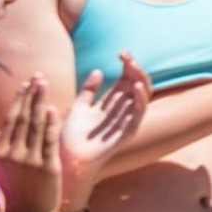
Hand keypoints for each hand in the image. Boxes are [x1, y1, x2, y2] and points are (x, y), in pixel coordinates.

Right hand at [0, 76, 61, 211]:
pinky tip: (51, 108)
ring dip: (39, 102)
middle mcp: (12, 153)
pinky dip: (49, 124)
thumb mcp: (0, 167)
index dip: (19, 100)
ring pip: (35, 125)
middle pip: (22, 117)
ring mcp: (29, 160)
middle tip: (37, 76)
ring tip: (43, 84)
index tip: (26, 84)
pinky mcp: (46, 167)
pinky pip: (47, 141)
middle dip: (30, 94)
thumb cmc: (14, 189)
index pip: (11, 119)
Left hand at [59, 56, 150, 190]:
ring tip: (133, 67)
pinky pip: (139, 114)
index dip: (127, 65)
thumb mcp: (78, 107)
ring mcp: (127, 120)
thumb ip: (89, 90)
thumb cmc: (71, 137)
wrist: (68, 158)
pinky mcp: (128, 132)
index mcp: (112, 103)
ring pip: (143, 96)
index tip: (121, 53)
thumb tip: (98, 70)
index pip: (126, 79)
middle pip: (137, 84)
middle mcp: (123, 110)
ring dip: (141, 80)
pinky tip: (134, 86)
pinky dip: (140, 99)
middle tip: (127, 57)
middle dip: (135, 69)